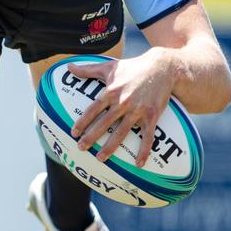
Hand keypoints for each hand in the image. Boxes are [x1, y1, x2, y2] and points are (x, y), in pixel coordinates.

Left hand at [68, 49, 173, 166]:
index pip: (93, 109)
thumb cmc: (132, 67)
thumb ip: (87, 69)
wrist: (162, 67)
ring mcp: (138, 110)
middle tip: (81, 148)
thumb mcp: (109, 66)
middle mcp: (123, 102)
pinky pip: (148, 136)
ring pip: (122, 132)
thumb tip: (68, 66)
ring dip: (111, 146)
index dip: (83, 121)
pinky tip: (139, 164)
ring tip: (101, 158)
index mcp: (111, 91)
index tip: (74, 133)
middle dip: (91, 136)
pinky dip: (144, 150)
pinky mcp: (152, 115)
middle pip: (104, 123)